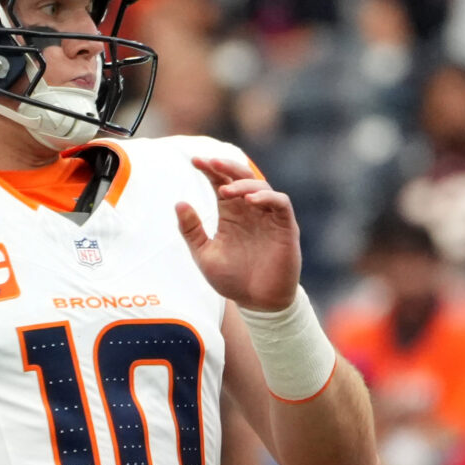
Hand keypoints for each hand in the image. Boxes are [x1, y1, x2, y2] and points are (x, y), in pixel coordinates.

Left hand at [176, 157, 300, 311]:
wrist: (257, 303)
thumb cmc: (232, 280)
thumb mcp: (204, 255)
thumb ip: (191, 231)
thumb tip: (179, 203)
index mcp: (231, 214)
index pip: (221, 182)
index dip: (210, 170)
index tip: (194, 161)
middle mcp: (250, 211)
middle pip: (242, 177)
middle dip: (226, 167)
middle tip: (210, 162)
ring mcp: (269, 217)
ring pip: (261, 186)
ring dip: (243, 184)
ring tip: (225, 190)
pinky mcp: (285, 227)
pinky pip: (280, 203)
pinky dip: (267, 197)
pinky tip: (250, 201)